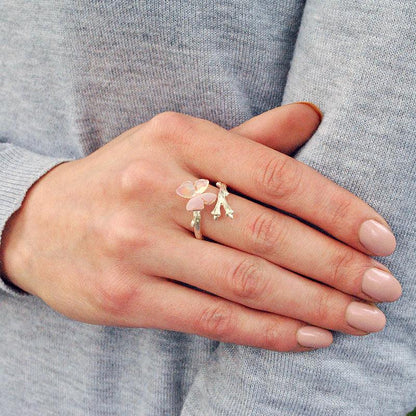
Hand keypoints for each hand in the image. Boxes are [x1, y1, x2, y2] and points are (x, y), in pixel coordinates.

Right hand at [0, 104, 400, 350]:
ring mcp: (136, 245)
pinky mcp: (125, 296)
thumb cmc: (125, 179)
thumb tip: (312, 118)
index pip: (274, 173)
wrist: (44, 222)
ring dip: (314, 305)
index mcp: (176, 138)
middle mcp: (155, 187)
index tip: (380, 236)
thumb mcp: (177, 144)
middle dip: (336, 265)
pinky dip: (268, 330)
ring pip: (245, 282)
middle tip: (384, 287)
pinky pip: (212, 318)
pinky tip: (309, 335)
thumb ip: (248, 138)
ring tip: (360, 318)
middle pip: (266, 234)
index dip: (335, 208)